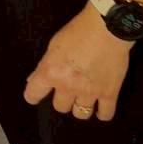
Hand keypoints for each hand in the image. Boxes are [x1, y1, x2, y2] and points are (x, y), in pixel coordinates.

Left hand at [23, 6, 131, 121]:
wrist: (107, 29)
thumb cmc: (78, 31)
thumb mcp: (53, 45)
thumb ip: (44, 65)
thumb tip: (34, 80)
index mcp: (51, 73)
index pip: (33, 94)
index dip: (33, 95)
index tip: (35, 95)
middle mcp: (68, 86)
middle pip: (60, 107)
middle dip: (62, 99)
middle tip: (67, 90)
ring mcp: (90, 92)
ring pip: (81, 114)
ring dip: (80, 107)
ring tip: (83, 99)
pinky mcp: (110, 93)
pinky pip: (105, 114)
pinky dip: (103, 113)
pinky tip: (101, 106)